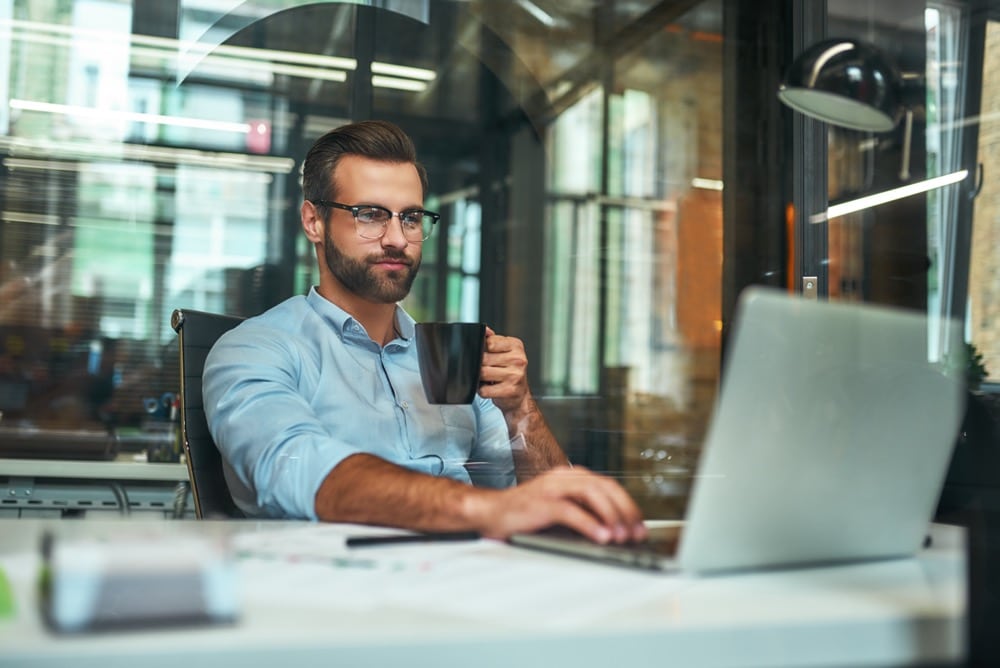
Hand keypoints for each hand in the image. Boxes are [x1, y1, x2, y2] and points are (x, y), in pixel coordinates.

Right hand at [472, 466, 647, 543]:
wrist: (490, 513)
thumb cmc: (525, 516)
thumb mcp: (560, 512)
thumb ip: (584, 514)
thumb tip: (615, 533)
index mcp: (570, 477)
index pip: (608, 486)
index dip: (627, 505)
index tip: (640, 526)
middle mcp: (563, 477)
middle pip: (605, 487)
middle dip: (625, 511)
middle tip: (636, 533)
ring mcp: (551, 487)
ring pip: (592, 494)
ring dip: (611, 516)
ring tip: (622, 536)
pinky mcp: (540, 502)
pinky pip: (571, 511)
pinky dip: (590, 524)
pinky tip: (601, 537)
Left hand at [478, 327, 530, 414]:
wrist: (520, 396)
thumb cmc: (511, 373)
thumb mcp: (506, 352)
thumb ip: (493, 340)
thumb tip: (484, 330)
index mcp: (516, 346)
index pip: (489, 342)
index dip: (483, 350)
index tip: (489, 356)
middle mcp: (518, 360)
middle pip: (484, 358)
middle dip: (481, 365)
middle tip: (488, 369)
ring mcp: (515, 375)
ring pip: (482, 373)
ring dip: (481, 378)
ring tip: (489, 379)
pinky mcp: (509, 391)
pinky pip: (484, 389)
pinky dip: (483, 390)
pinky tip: (491, 388)